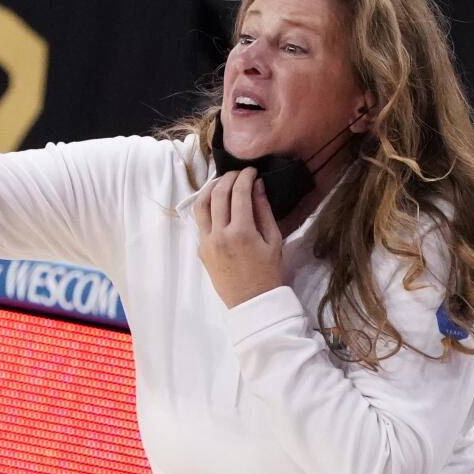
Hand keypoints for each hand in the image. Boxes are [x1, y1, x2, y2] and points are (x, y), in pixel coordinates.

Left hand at [193, 168, 283, 308]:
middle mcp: (219, 235)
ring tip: (222, 182)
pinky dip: (207, 207)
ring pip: (201, 205)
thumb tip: (257, 185)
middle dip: (229, 177)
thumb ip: (263, 210)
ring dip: (211, 188)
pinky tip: (217, 203)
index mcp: (241, 232)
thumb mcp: (273, 240)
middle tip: (239, 173)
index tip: (252, 171)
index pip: (239, 193)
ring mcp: (206, 242)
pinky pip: (200, 222)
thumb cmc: (268, 272)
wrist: (252, 302)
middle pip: (217, 194)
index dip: (245, 176)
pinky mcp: (201, 249)